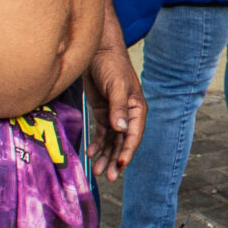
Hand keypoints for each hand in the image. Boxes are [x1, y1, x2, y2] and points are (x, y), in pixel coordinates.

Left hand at [88, 43, 143, 178]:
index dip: (127, 151)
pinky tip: (91, 153)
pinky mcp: (103, 112)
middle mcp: (128, 114)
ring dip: (106, 156)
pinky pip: (102, 133)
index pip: (134, 135)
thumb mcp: (116, 86)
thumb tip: (121, 129)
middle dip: (116, 160)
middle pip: (123, 142)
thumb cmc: (111, 64)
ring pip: (112, 141)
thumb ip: (118, 107)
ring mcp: (115, 114)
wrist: (96, 50)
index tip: (120, 165)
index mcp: (136, 109)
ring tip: (97, 171)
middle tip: (108, 177)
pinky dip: (97, 144)